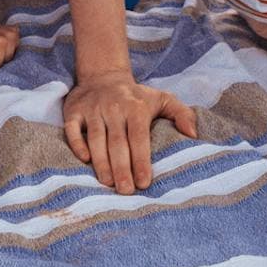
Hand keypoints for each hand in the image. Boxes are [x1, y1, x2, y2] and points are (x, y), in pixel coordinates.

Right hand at [62, 70, 198, 193]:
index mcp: (136, 107)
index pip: (139, 137)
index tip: (144, 183)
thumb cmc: (136, 96)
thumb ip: (182, 114)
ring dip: (101, 162)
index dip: (140, 160)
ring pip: (96, 138)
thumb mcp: (162, 99)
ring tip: (108, 183)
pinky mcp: (74, 111)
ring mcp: (93, 109)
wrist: (103, 75)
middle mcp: (114, 108)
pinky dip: (77, 144)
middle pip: (117, 142)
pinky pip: (73, 129)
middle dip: (121, 168)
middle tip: (126, 191)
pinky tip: (84, 160)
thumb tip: (193, 135)